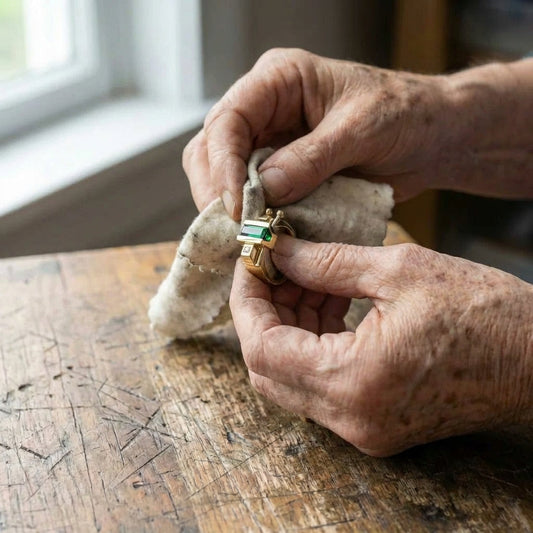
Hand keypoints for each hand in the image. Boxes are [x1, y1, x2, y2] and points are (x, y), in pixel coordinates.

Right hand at [183, 48, 453, 218]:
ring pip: (224, 176)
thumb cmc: (404, 115)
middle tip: (236, 228)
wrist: (430, 137)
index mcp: (279, 81)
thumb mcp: (361, 129)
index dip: (223, 165)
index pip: (228, 120)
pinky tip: (262, 233)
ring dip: (231, 207)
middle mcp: (266, 110)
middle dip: (217, 190)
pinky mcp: (282, 173)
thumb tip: (265, 189)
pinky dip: (254, 217)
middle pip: (212, 149)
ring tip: (247, 234)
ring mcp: (271, 143)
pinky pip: (253, 196)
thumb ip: (312, 158)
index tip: (237, 206)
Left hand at [229, 236, 532, 455]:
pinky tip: (325, 303)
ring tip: (305, 278)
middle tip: (273, 266)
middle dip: (262, 311)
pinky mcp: (374, 422)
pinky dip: (311, 342)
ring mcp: (362, 427)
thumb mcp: (399, 270)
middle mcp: (351, 418)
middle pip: (267, 368)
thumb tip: (279, 251)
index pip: (261, 347)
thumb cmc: (486, 312)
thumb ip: (325, 262)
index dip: (246, 300)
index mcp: (354, 382)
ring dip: (287, 325)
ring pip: (290, 377)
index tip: (249, 261)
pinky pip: (319, 384)